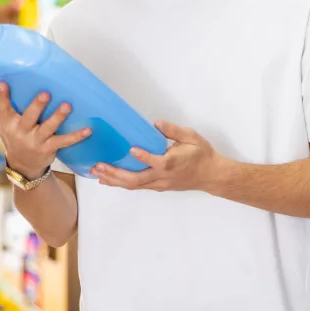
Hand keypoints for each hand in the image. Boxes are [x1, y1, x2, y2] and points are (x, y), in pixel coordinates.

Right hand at [0, 82, 90, 178]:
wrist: (23, 165)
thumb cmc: (12, 137)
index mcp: (8, 123)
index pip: (3, 108)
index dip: (2, 96)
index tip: (3, 83)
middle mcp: (21, 132)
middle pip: (28, 117)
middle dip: (36, 106)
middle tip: (45, 93)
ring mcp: (36, 140)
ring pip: (48, 128)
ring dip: (58, 117)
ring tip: (67, 105)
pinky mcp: (50, 148)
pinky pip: (64, 141)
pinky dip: (77, 136)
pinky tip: (88, 130)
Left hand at [92, 121, 228, 191]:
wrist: (212, 175)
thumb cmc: (202, 155)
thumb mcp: (191, 137)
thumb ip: (173, 130)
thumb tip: (157, 123)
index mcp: (171, 163)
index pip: (154, 161)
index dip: (142, 156)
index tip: (131, 149)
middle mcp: (163, 176)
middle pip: (136, 179)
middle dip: (115, 173)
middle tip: (99, 166)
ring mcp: (160, 184)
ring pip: (134, 186)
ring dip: (114, 180)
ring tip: (97, 173)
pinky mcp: (159, 186)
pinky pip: (138, 187)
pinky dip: (122, 184)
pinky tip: (110, 180)